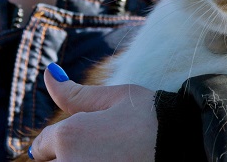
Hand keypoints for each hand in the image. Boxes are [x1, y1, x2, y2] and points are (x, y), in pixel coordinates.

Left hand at [29, 64, 157, 160]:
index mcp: (68, 136)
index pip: (42, 146)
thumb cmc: (151, 117)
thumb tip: (47, 72)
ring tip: (112, 157)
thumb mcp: (115, 97)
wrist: (184, 145)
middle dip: (70, 154)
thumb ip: (75, 93)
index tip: (93, 136)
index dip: (65, 138)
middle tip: (105, 148)